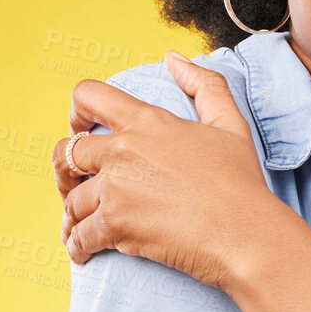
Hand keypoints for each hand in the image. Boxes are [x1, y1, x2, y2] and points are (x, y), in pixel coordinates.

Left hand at [52, 53, 274, 289]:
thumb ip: (204, 85)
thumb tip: (173, 59)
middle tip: (75, 187)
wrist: (247, 235)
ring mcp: (116, 188)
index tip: (80, 128)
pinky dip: (77, 246)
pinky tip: (84, 252)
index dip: (75, 111)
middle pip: (65, 152)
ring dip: (72, 216)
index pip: (88, 96)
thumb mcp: (230, 124)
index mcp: (147, 121)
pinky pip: (79, 235)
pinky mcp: (115, 225)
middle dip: (64, 171)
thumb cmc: (242, 183)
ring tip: (81, 227)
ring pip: (71, 201)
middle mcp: (124, 151)